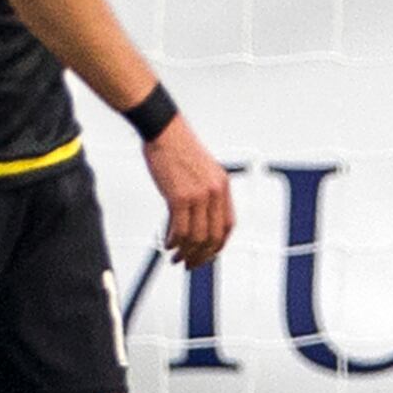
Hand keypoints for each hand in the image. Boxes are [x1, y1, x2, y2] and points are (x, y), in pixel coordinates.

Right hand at [142, 116, 233, 267]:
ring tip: (176, 257)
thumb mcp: (200, 171)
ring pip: (196, 237)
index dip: (218, 245)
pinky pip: (180, 229)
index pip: (227, 226)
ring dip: (186, 252)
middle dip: (202, 256)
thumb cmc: (178, 147)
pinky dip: (174, 242)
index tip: (208, 254)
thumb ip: (202, 196)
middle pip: (214, 237)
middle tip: (190, 263)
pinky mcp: (179, 197)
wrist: (164, 130)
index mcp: (222, 186)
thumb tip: (192, 223)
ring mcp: (198, 195)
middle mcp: (214, 192)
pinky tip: (168, 244)